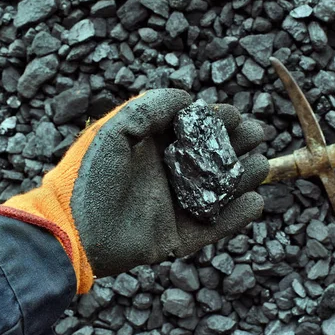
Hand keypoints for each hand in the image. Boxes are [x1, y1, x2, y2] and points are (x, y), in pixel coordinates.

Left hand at [0, 89, 268, 292]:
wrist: (74, 230)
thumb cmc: (90, 176)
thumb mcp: (115, 131)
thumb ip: (149, 109)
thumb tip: (189, 98)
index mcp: (156, 148)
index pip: (196, 130)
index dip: (219, 121)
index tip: (235, 116)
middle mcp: (171, 175)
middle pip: (215, 157)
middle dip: (239, 145)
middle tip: (258, 136)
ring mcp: (177, 206)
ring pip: (221, 190)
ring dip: (244, 177)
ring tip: (261, 166)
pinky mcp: (180, 236)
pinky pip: (216, 227)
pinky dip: (237, 218)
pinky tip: (255, 203)